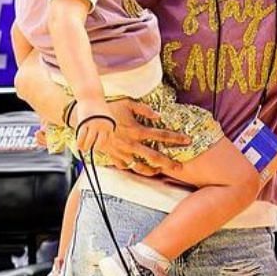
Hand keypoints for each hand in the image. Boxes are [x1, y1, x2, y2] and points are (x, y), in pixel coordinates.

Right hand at [70, 96, 115, 155]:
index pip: (107, 142)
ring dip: (85, 148)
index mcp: (110, 126)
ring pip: (89, 142)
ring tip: (83, 149)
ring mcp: (93, 125)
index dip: (101, 145)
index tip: (96, 146)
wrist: (91, 96)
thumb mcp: (107, 117)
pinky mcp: (84, 122)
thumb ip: (107, 128)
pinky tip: (77, 146)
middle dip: (94, 148)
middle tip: (89, 148)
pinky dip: (79, 143)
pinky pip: (81, 137)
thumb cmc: (99, 108)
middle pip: (99, 144)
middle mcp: (103, 126)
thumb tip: (107, 141)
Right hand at [73, 98, 192, 174]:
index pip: (161, 135)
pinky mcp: (113, 156)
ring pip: (139, 166)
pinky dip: (132, 168)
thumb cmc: (109, 107)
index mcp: (137, 130)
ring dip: (151, 170)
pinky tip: (137, 168)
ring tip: (159, 172)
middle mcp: (131, 144)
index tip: (188, 141)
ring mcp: (122, 152)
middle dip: (168, 163)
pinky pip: (124, 166)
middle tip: (179, 168)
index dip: (176, 138)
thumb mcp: (128, 103)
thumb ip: (144, 109)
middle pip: (154, 156)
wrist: (89, 118)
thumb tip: (158, 116)